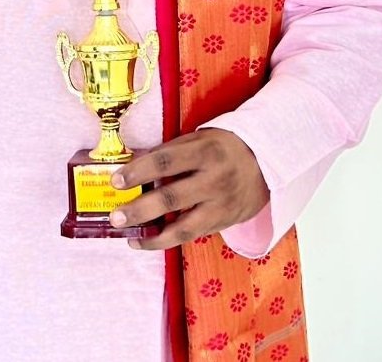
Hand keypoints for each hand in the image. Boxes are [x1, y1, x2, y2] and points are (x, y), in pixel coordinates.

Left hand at [108, 128, 268, 250]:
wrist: (266, 163)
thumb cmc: (221, 147)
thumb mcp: (198, 140)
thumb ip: (170, 153)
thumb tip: (132, 166)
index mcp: (204, 152)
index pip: (165, 161)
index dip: (139, 171)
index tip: (116, 180)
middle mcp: (214, 180)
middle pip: (171, 198)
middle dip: (140, 210)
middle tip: (115, 217)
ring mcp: (220, 206)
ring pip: (183, 227)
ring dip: (153, 236)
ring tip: (130, 238)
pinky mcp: (223, 223)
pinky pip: (192, 235)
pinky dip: (169, 240)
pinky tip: (149, 240)